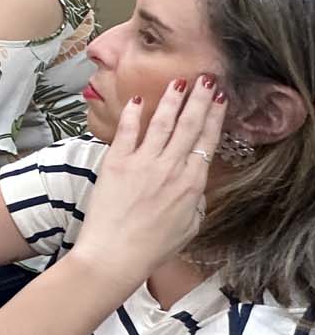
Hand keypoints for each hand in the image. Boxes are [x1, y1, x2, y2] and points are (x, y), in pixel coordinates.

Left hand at [72, 75, 226, 285]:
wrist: (114, 255)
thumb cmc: (151, 248)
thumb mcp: (189, 227)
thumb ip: (196, 201)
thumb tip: (195, 184)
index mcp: (192, 184)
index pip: (207, 141)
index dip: (215, 118)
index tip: (220, 99)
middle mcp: (170, 168)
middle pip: (189, 126)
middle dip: (200, 99)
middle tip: (207, 79)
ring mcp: (142, 163)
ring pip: (162, 123)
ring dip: (172, 100)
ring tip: (180, 82)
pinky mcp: (116, 164)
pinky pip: (127, 132)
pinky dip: (134, 115)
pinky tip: (140, 100)